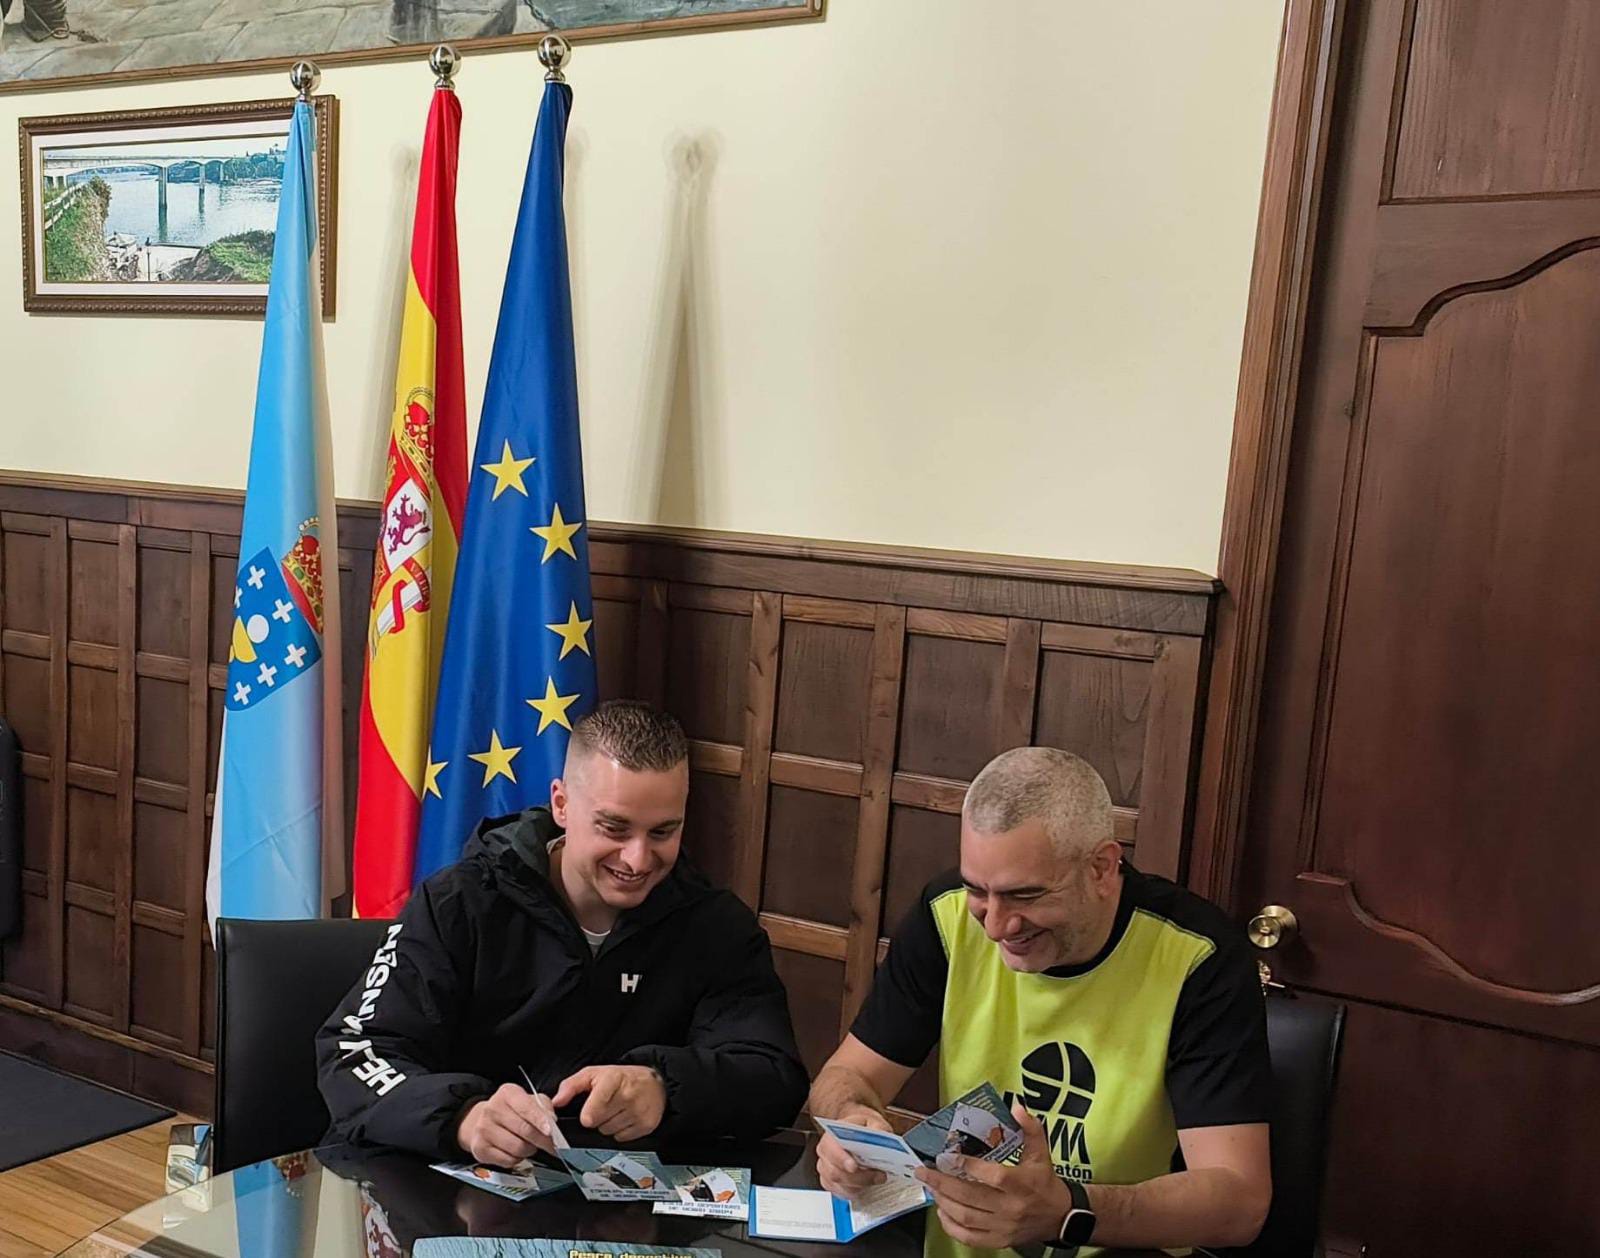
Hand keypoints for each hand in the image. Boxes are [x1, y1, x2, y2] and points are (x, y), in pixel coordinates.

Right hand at [456, 1083, 557, 1166]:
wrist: (482, 1121)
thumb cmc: (511, 1111)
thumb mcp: (529, 1100)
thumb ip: (544, 1107)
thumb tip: (552, 1121)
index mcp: (507, 1093)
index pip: (526, 1108)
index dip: (540, 1121)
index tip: (551, 1131)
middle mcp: (492, 1109)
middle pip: (524, 1130)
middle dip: (542, 1140)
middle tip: (551, 1144)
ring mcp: (484, 1130)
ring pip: (518, 1148)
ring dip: (530, 1150)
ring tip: (530, 1145)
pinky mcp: (480, 1148)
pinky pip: (508, 1160)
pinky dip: (518, 1159)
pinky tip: (516, 1151)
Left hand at [551, 1064, 666, 1141]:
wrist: (654, 1082)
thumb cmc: (621, 1078)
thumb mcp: (594, 1073)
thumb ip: (571, 1086)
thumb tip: (556, 1102)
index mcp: (613, 1080)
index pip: (594, 1109)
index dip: (587, 1115)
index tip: (587, 1116)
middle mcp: (628, 1096)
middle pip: (599, 1124)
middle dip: (597, 1118)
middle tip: (605, 1106)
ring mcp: (639, 1112)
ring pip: (609, 1132)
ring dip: (608, 1125)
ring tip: (615, 1111)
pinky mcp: (647, 1125)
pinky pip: (622, 1139)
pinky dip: (620, 1131)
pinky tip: (625, 1118)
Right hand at [816, 1104, 891, 1198]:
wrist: (856, 1130)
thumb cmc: (863, 1127)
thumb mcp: (874, 1121)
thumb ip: (877, 1129)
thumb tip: (881, 1137)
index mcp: (831, 1136)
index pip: (830, 1149)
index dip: (841, 1159)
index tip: (854, 1167)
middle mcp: (825, 1153)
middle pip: (835, 1172)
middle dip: (859, 1177)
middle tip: (878, 1175)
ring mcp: (826, 1169)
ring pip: (840, 1185)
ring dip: (861, 1185)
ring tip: (877, 1177)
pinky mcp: (830, 1182)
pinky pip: (842, 1193)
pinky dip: (857, 1191)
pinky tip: (867, 1183)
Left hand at [914, 1102, 1070, 1249]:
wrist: (1060, 1217)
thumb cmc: (1045, 1182)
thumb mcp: (1042, 1152)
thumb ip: (1031, 1128)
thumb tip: (1017, 1106)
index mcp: (1021, 1184)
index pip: (992, 1176)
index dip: (969, 1167)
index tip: (949, 1156)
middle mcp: (1010, 1207)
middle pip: (971, 1197)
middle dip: (942, 1183)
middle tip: (923, 1171)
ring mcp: (1003, 1227)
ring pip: (966, 1217)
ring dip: (943, 1202)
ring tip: (930, 1186)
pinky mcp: (999, 1240)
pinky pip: (970, 1237)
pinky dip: (951, 1226)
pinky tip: (942, 1211)